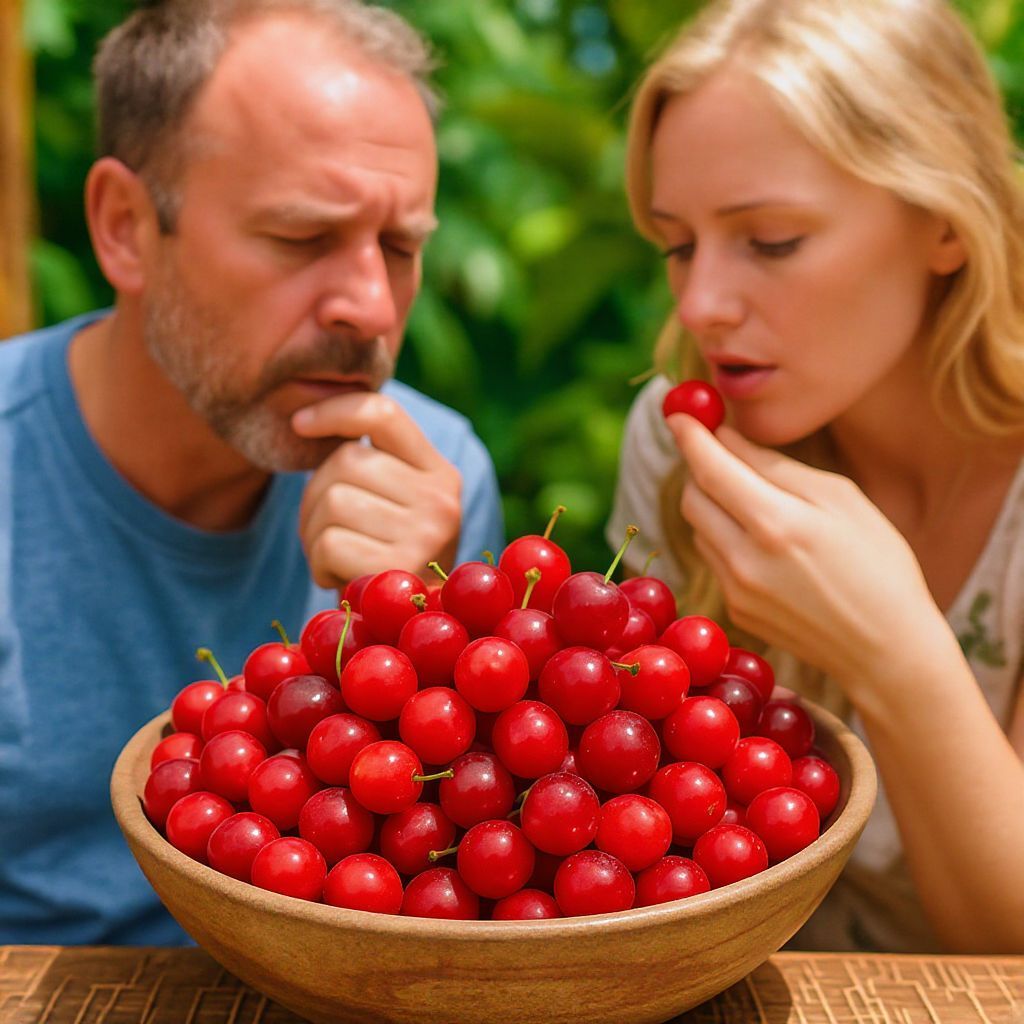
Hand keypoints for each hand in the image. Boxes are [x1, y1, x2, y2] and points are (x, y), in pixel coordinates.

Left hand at [293, 392, 461, 588]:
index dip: (334, 410)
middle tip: (325, 529)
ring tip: (337, 555)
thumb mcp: (393, 505)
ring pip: (332, 501)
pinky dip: (319, 564)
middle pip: (345, 462)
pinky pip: (329, 544)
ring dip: (315, 533)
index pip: (383, 414)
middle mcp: (441, 499)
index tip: (299, 424)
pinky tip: (340, 578)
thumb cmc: (385, 558)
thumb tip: (304, 419)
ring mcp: (426, 534)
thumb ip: (369, 463)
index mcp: (440, 473)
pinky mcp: (400, 569)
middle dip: (315, 496)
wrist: (406, 627)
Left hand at [666, 414, 946, 686]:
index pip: (709, 469)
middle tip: (725, 456)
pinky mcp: (735, 609)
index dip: (688, 436)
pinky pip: (714, 558)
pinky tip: (766, 543)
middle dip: (701, 470)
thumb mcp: (840, 499)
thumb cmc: (878, 564)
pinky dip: (724, 537)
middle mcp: (744, 559)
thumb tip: (724, 438)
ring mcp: (735, 590)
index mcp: (775, 523)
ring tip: (759, 504)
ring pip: (699, 528)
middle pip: (692, 498)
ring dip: (713, 505)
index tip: (678, 412)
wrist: (887, 651)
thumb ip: (775, 467)